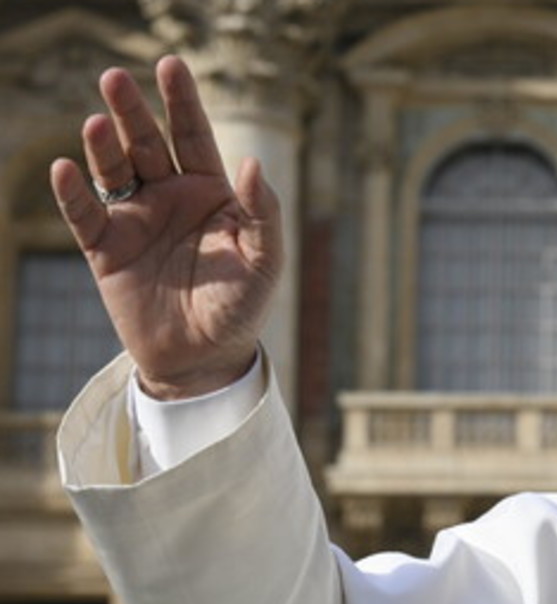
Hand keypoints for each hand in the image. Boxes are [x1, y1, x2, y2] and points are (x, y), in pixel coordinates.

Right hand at [49, 56, 281, 398]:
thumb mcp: (264, 260)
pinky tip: (66, 169)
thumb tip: (251, 163)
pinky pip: (85, 215)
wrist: (203, 359)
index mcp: (211, 191)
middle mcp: (170, 196)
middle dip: (133, 111)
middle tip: (116, 77)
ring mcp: (136, 220)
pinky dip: (73, 193)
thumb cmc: (241, 306)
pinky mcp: (106, 250)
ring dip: (103, 145)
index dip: (183, 101)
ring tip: (97, 121)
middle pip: (148, 142)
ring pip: (115, 170)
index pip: (194, 136)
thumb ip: (261, 213)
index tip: (171, 65)